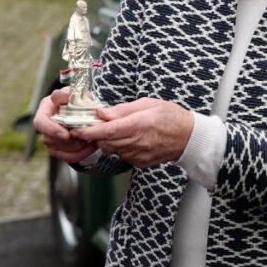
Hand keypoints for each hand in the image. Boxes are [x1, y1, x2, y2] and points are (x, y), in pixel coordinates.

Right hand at [34, 87, 98, 163]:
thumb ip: (69, 94)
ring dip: (75, 147)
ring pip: (56, 150)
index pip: (40, 122)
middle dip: (67, 141)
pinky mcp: (57, 148)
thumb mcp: (76, 92)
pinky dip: (80, 154)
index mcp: (46, 108)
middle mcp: (45, 124)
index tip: (66, 135)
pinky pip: (65, 157)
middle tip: (84, 138)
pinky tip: (91, 147)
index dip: (52, 130)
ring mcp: (49, 137)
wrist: (87, 110)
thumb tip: (62, 96)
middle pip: (48, 139)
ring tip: (90, 140)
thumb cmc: (79, 99)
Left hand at [71, 98, 193, 168]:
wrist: (189, 138)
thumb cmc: (171, 117)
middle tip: (89, 125)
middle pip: (105, 141)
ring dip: (107, 140)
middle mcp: (138, 142)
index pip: (108, 130)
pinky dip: (119, 147)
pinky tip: (128, 139)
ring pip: (111, 149)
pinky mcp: (140, 162)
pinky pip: (121, 155)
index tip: (77, 129)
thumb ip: (123, 109)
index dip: (89, 131)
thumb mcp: (148, 103)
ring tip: (114, 129)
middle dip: (94, 135)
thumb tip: (101, 113)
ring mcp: (139, 155)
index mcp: (140, 124)